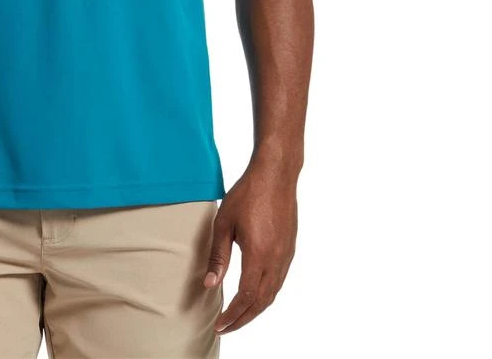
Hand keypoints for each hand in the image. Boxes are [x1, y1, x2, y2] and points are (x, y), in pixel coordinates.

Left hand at [202, 158, 297, 334]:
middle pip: (261, 301)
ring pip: (272, 293)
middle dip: (243, 318)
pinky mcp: (289, 248)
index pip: (245, 297)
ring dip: (255, 308)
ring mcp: (286, 255)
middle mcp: (276, 260)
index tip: (219, 324)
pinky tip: (255, 292)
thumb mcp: (224, 223)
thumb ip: (219, 256)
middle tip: (226, 326)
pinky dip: (266, 294)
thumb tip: (210, 284)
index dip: (233, 315)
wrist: (275, 174)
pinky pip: (278, 280)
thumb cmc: (247, 194)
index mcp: (258, 256)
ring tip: (238, 315)